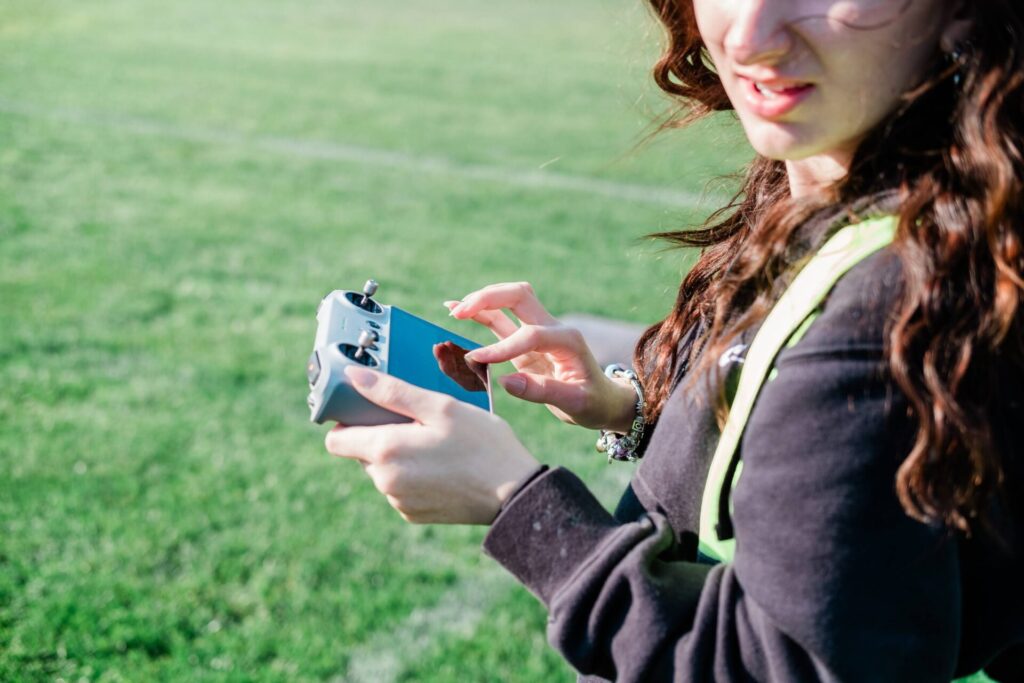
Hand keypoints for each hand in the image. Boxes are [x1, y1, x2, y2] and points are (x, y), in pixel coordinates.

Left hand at [324, 365, 540, 524]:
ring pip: (383, 470)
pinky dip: (413, 475)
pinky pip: (400, 488)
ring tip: (435, 443)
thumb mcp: (440, 407)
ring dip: (398, 455)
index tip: (370, 410)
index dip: (348, 421)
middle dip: (380, 435)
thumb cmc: (482, 443)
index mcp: (386, 450)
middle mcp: (385, 480)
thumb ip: (392, 392)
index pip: (336, 440)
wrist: (514, 493)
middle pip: (361, 452)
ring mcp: (399, 501)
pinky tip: (442, 465)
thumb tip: (352, 376)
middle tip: (416, 421)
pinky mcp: (413, 514)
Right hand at [447, 282, 636, 431]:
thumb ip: (540, 391)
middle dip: (489, 298)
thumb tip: (504, 381)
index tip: (477, 360)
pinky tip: (457, 309)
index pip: (530, 335)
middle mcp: (553, 328)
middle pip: (519, 296)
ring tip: (453, 308)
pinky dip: (480, 313)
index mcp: (568, 341)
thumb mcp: (575, 402)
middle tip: (460, 312)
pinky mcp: (526, 341)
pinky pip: (501, 319)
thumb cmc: (592, 402)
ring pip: (509, 301)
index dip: (502, 347)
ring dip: (482, 301)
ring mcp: (538, 331)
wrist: (602, 400)